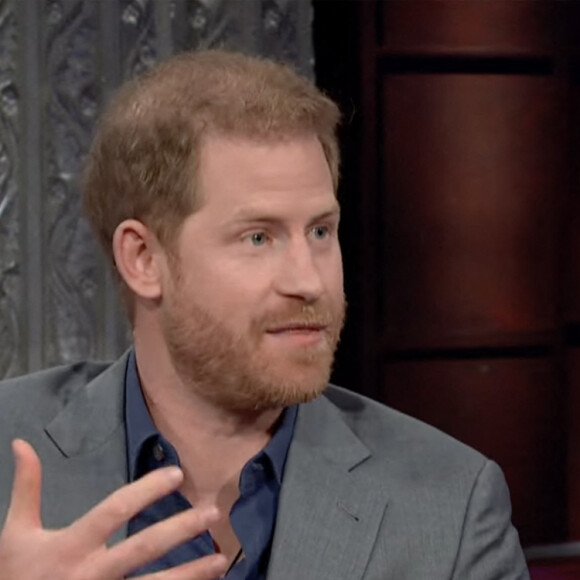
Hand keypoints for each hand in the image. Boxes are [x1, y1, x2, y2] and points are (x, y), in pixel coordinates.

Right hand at [0, 439, 228, 579]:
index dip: (146, 491)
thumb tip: (21, 442)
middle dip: (180, 529)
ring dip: (191, 574)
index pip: (115, 510)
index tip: (177, 474)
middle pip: (143, 548)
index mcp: (71, 545)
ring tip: (222, 561)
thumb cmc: (15, 575)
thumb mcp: (15, 532)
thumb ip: (26, 487)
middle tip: (212, 513)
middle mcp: (91, 573)